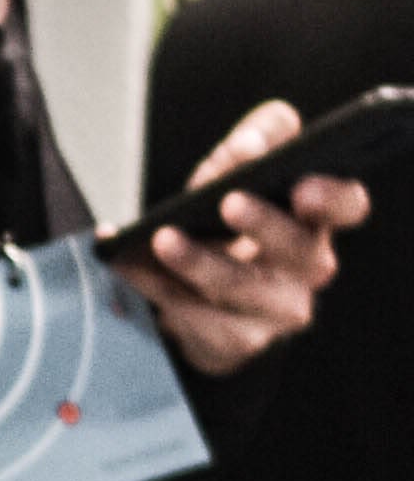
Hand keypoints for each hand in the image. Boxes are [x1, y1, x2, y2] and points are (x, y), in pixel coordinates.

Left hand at [109, 94, 366, 380]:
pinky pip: (201, 320)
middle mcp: (308, 267)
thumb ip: (252, 140)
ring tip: (162, 238)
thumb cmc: (222, 220)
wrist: (194, 292)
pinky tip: (132, 268)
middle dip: (264, 224)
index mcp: (315, 218)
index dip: (332, 198)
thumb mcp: (234, 169)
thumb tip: (250, 145)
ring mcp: (278, 310)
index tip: (302, 188)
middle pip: (302, 251)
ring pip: (245, 290)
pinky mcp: (239, 340)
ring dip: (200, 263)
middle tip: (228, 201)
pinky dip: (160, 290)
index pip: (348, 205)